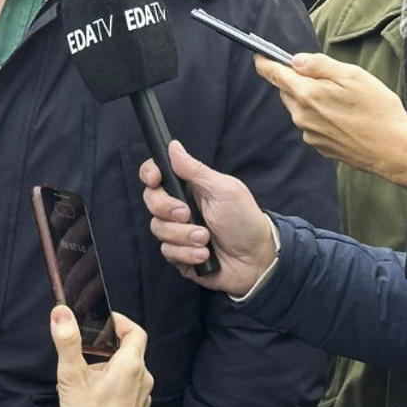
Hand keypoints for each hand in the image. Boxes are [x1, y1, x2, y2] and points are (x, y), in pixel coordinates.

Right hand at [52, 307, 156, 406]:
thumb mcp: (72, 377)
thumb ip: (67, 342)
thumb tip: (61, 312)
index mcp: (131, 364)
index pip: (135, 330)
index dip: (120, 322)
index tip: (101, 321)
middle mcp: (142, 377)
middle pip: (131, 349)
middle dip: (108, 345)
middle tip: (85, 349)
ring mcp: (142, 395)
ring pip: (129, 369)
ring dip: (110, 365)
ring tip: (86, 374)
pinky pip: (129, 386)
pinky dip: (115, 383)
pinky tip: (95, 395)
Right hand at [138, 140, 277, 296]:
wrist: (256, 260)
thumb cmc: (245, 221)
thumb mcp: (224, 190)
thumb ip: (195, 169)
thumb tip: (173, 146)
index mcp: (189, 187)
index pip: (157, 173)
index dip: (150, 173)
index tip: (155, 180)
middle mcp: (179, 207)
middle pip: (151, 200)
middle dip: (167, 209)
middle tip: (188, 214)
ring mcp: (178, 231)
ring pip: (158, 229)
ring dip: (183, 236)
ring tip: (206, 239)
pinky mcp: (179, 254)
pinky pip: (168, 252)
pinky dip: (187, 254)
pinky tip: (205, 254)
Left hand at [258, 52, 406, 190]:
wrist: (393, 151)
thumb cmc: (377, 110)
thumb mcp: (352, 75)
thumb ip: (319, 64)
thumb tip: (296, 60)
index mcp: (306, 94)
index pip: (274, 74)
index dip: (265, 62)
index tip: (259, 56)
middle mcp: (301, 116)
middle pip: (287, 91)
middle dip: (297, 81)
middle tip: (325, 78)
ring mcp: (309, 134)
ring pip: (300, 109)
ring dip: (311, 100)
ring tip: (342, 100)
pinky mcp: (319, 147)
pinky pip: (311, 125)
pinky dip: (320, 117)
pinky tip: (344, 118)